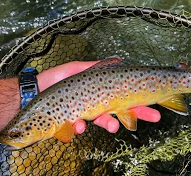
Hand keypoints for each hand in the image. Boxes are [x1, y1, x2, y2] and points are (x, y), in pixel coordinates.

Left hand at [37, 61, 160, 133]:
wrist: (35, 90)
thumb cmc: (57, 78)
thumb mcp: (78, 68)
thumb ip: (97, 66)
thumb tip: (118, 61)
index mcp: (101, 90)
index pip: (124, 96)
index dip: (139, 101)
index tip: (155, 105)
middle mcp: (97, 103)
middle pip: (121, 110)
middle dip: (137, 113)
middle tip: (154, 117)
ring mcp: (86, 114)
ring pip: (103, 121)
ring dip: (110, 124)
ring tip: (115, 127)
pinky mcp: (73, 123)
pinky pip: (80, 128)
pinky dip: (80, 127)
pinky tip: (78, 125)